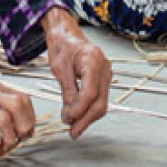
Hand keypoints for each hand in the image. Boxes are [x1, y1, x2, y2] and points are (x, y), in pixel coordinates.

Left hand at [41, 8, 109, 137]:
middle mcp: (104, 67)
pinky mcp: (103, 79)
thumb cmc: (62, 47)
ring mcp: (106, 73)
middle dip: (85, 119)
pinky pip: (99, 98)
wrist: (66, 35)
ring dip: (87, 117)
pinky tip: (79, 117)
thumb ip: (67, 91)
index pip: (90, 93)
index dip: (79, 110)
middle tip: (72, 132)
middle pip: (100, 101)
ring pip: (101, 103)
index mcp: (93, 60)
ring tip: (74, 127)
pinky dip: (89, 109)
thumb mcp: (60, 68)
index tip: (68, 119)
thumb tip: (71, 114)